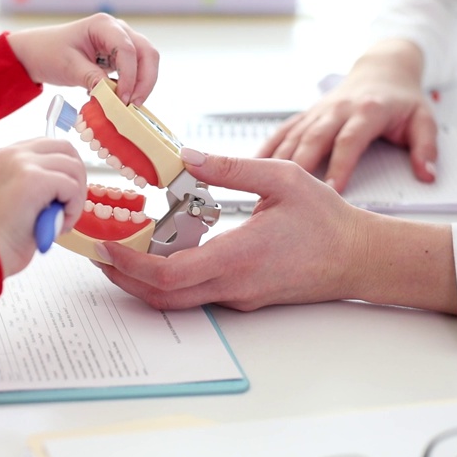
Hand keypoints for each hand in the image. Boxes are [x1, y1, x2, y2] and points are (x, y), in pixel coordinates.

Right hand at [0, 138, 85, 276]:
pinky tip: (59, 225)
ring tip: (62, 220)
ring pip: (72, 167)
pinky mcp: (33, 179)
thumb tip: (68, 180)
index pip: (47, 146)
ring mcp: (20, 162)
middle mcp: (10, 153)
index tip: (63, 195)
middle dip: (77, 177)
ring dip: (76, 196)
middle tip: (70, 205)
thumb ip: (35, 180)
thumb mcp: (15, 196)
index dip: (64, 169)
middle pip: (64, 148)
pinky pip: (71, 186)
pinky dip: (73, 208)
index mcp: (3, 155)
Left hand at [6, 13, 159, 105]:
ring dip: (142, 83)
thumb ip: (93, 78)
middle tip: (134, 105)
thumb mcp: (69, 67)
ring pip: (146, 61)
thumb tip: (115, 96)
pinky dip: (134, 84)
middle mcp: (117, 29)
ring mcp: (120, 41)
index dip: (130, 76)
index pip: (128, 49)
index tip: (123, 99)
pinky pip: (136, 69)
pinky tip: (121, 99)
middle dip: (144, 80)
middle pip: (146, 53)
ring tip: (130, 105)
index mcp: (103, 25)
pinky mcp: (118, 56)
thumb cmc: (48, 53)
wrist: (35, 52)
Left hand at [95, 150, 456, 312]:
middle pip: (160, 296)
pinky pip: (194, 294)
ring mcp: (236, 296)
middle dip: (121, 277)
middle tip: (95, 251)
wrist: (361, 258)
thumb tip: (187, 156)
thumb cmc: (328, 221)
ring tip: (117, 250)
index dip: (128, 265)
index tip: (105, 247)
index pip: (167, 275)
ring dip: (140, 280)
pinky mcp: (241, 296)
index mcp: (239, 258)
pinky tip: (158, 251)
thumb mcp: (282, 178)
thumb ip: (231, 168)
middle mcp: (232, 285)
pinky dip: (166, 279)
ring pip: (174, 301)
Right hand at [256, 39, 437, 191]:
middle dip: (299, 166)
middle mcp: (338, 109)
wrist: (382, 70)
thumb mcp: (424, 119)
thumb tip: (427, 174)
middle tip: (287, 192)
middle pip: (314, 139)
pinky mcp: (307, 115)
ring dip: (277, 159)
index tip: (332, 190)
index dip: (340, 165)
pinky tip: (253, 165)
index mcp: (367, 111)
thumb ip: (426, 147)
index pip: (350, 141)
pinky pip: (283, 132)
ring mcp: (319, 112)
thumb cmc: (401, 99)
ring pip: (294, 136)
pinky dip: (267, 148)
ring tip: (263, 184)